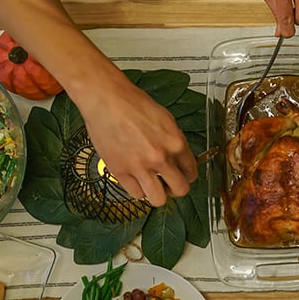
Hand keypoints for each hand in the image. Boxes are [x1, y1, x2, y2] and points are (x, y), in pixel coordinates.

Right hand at [76, 78, 196, 206]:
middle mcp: (160, 158)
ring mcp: (140, 167)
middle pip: (180, 190)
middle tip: (168, 184)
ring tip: (152, 185)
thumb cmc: (133, 104)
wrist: (106, 100)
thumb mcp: (165, 118)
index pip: (192, 172)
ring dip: (157, 194)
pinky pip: (135, 193)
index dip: (187, 176)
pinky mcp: (120, 171)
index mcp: (175, 143)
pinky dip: (137, 189)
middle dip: (175, 189)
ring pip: (158, 199)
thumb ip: (174, 140)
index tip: (181, 176)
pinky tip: (135, 179)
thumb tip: (179, 157)